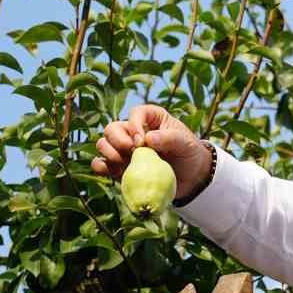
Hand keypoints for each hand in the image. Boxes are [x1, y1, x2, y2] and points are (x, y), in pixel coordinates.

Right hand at [91, 104, 212, 199]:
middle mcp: (133, 132)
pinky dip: (101, 167)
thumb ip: (169, 138)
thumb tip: (148, 138)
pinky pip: (101, 164)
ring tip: (123, 162)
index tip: (142, 140)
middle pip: (112, 128)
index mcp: (151, 118)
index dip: (134, 125)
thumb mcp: (186, 144)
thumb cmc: (190, 154)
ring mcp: (125, 150)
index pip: (135, 113)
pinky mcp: (120, 168)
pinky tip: (113, 172)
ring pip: (103, 144)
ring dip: (108, 152)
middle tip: (131, 151)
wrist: (191, 179)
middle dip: (117, 139)